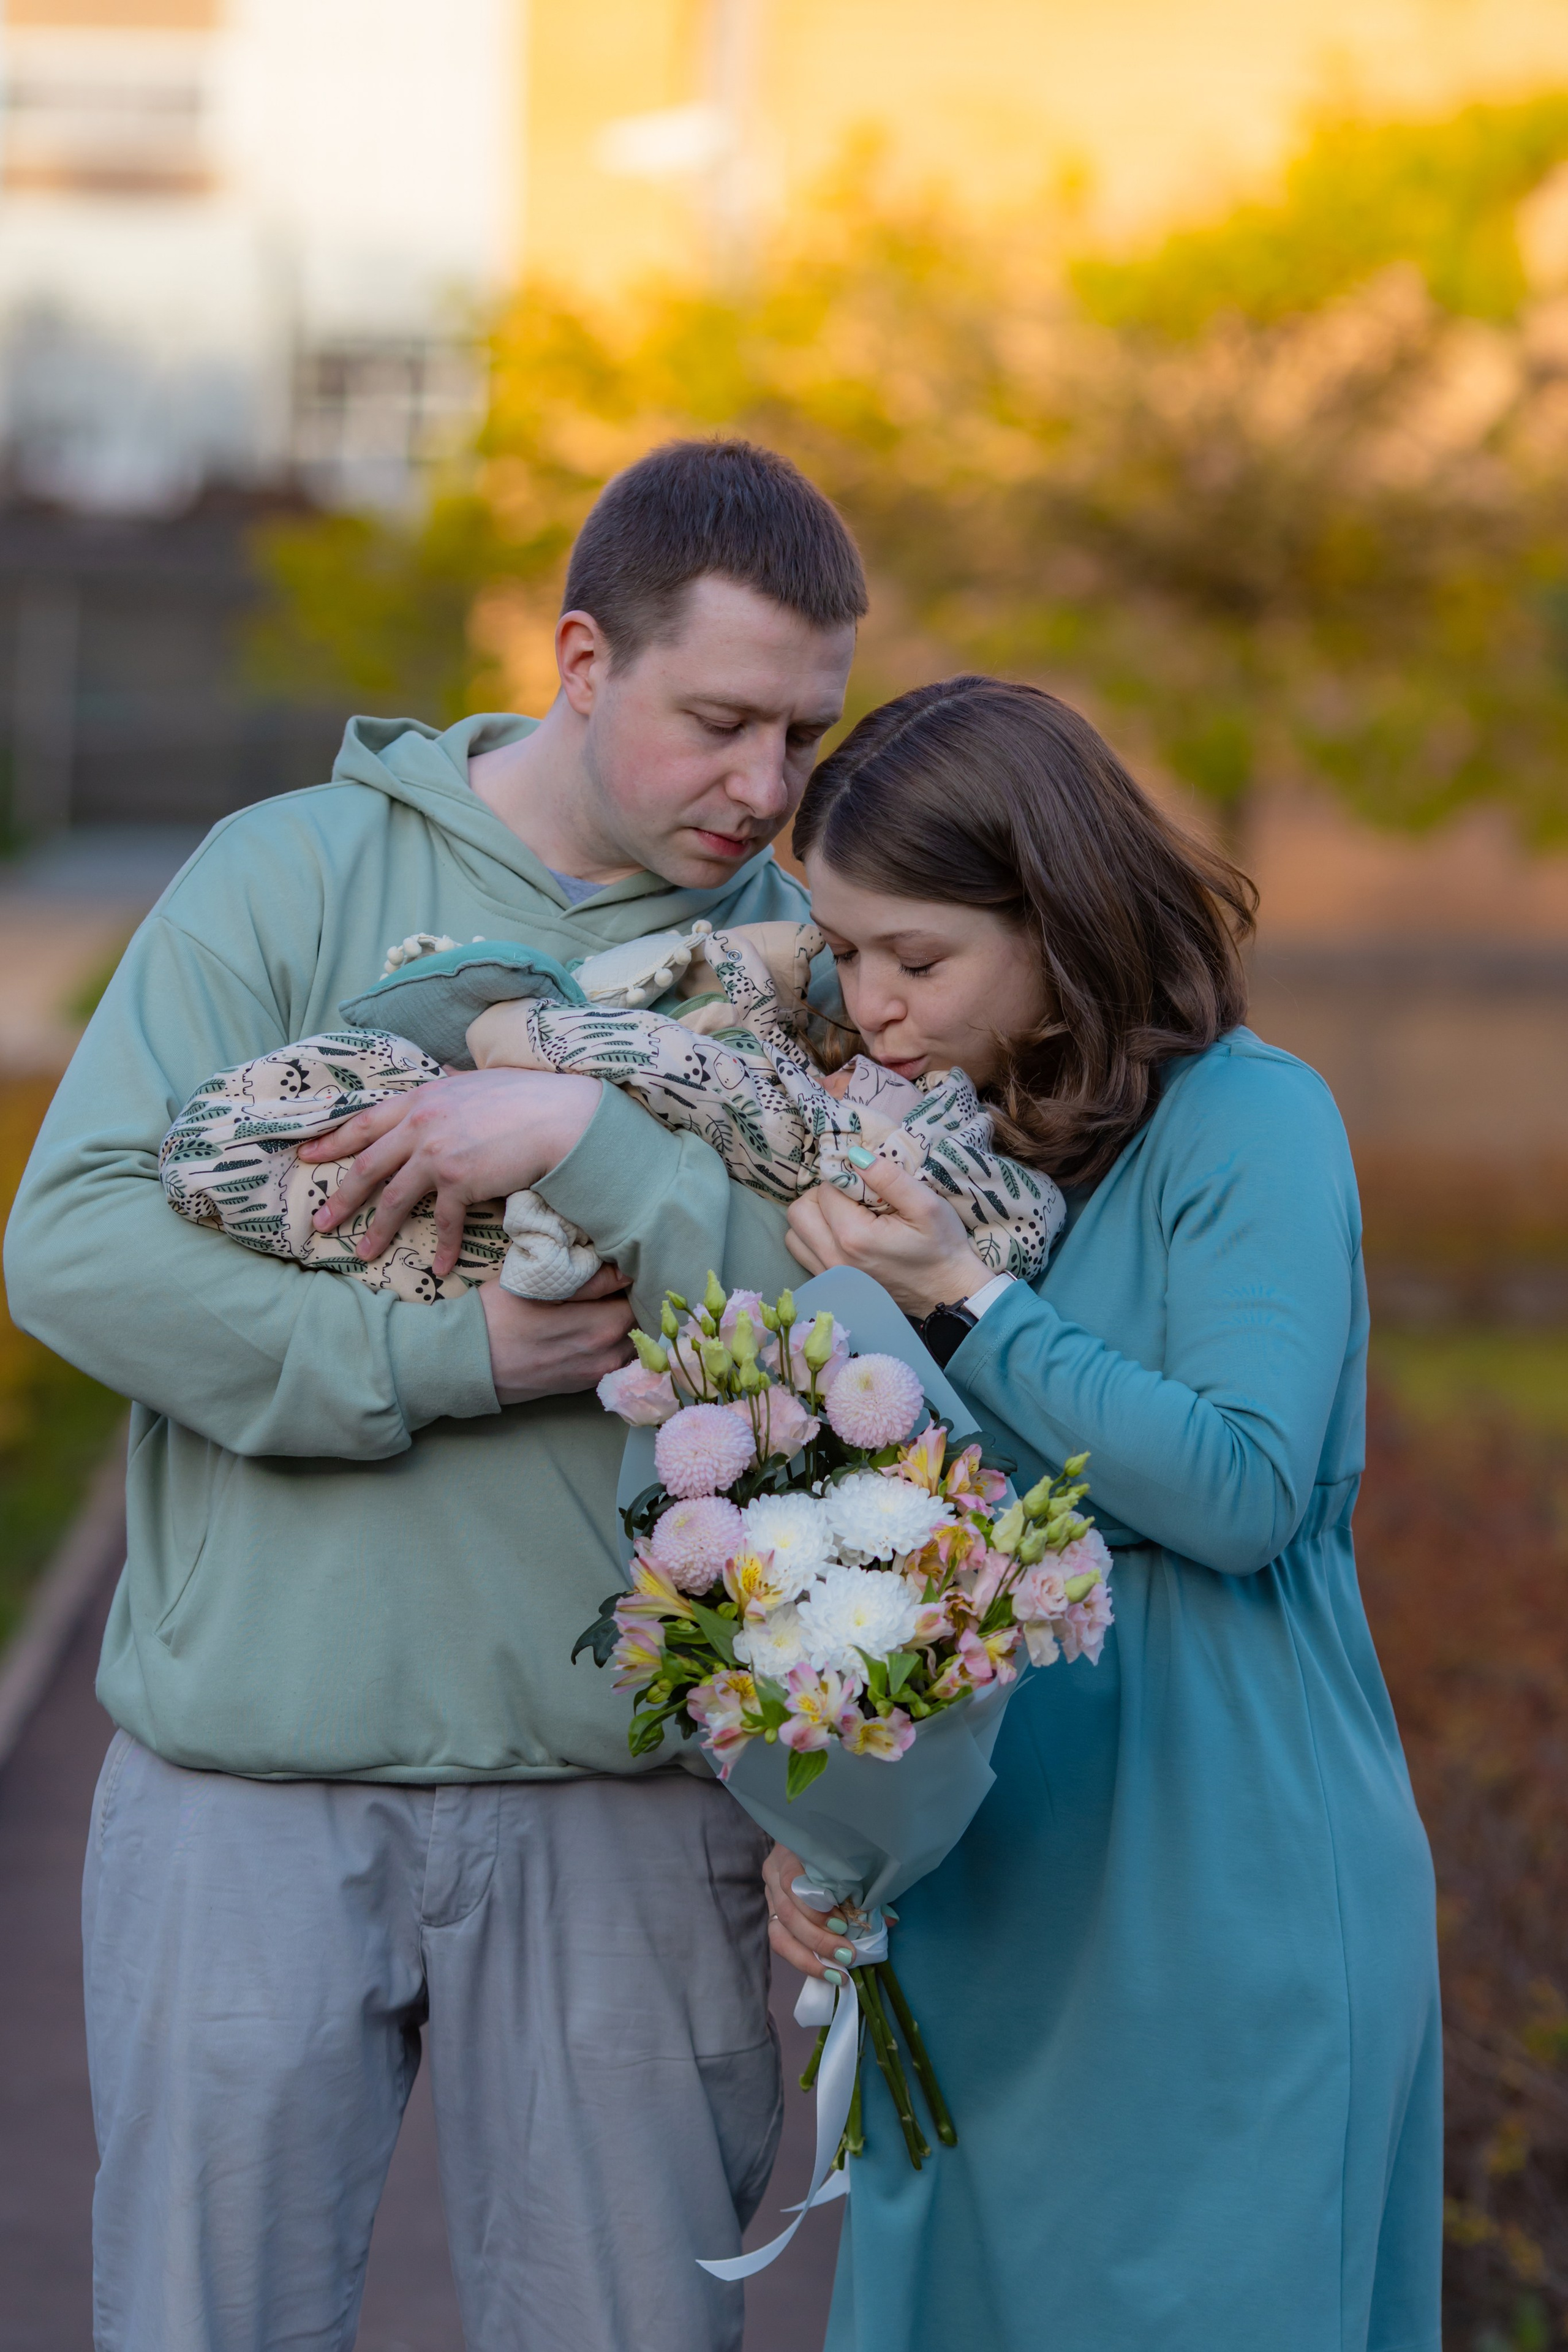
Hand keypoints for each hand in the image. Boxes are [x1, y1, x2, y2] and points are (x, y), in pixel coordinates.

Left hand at [299, 1069, 601, 1277]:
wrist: (559, 1116)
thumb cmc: (527, 1096)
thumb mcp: (477, 1081)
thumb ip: (453, 1086)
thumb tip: (448, 1075)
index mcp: (422, 1097)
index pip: (365, 1122)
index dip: (333, 1141)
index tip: (308, 1156)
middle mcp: (421, 1124)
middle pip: (367, 1165)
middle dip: (340, 1195)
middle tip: (320, 1220)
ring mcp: (437, 1153)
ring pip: (393, 1198)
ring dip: (376, 1229)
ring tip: (362, 1253)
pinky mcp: (460, 1181)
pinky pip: (445, 1222)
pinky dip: (443, 1247)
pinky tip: (439, 1268)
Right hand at [479, 1266, 634, 1404]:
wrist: (465, 1362)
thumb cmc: (497, 1316)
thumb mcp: (539, 1286)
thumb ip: (589, 1280)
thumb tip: (626, 1270)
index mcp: (601, 1327)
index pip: (642, 1299)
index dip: (638, 1280)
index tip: (626, 1264)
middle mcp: (606, 1356)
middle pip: (640, 1322)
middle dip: (633, 1300)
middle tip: (616, 1279)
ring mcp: (595, 1375)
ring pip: (628, 1342)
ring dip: (624, 1323)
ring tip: (604, 1301)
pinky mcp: (582, 1385)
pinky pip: (612, 1359)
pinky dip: (611, 1342)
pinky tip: (591, 1324)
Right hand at [764, 1843, 866, 1981]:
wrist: (807, 1843)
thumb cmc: (831, 1851)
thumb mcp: (845, 1860)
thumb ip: (864, 1886)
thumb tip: (888, 1921)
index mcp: (790, 1853)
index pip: (793, 1883)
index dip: (816, 1909)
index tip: (843, 1925)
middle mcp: (774, 1873)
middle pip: (787, 1913)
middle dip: (818, 1939)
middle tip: (846, 1955)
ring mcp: (770, 1895)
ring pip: (778, 1933)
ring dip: (808, 1957)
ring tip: (836, 1972)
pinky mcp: (771, 1914)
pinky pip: (780, 1943)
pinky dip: (803, 1960)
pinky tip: (824, 1971)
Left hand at [785, 1156, 988, 1316]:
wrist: (949, 1294)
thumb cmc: (942, 1248)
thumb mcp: (927, 1205)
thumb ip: (889, 1177)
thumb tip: (855, 1156)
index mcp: (854, 1236)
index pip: (826, 1190)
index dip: (845, 1179)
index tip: (868, 1184)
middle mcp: (834, 1258)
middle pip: (799, 1212)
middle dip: (822, 1196)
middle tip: (851, 1196)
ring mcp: (830, 1275)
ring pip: (794, 1235)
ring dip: (814, 1218)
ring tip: (844, 1214)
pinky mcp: (833, 1285)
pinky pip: (804, 1254)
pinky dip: (814, 1238)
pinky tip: (841, 1234)